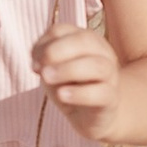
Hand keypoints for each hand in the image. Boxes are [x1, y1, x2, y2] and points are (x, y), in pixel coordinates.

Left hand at [35, 25, 122, 140]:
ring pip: (96, 66)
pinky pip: (101, 93)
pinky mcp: (111, 98)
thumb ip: (45, 62)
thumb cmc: (71, 87)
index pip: (62, 30)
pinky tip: (62, 95)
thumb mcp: (53, 71)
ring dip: (68, 70)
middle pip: (85, 40)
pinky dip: (79, 93)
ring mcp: (110, 75)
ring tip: (48, 79)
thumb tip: (39, 64)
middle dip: (57, 51)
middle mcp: (102, 53)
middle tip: (42, 71)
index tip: (34, 65)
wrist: (93, 116)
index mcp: (85, 40)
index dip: (43, 44)